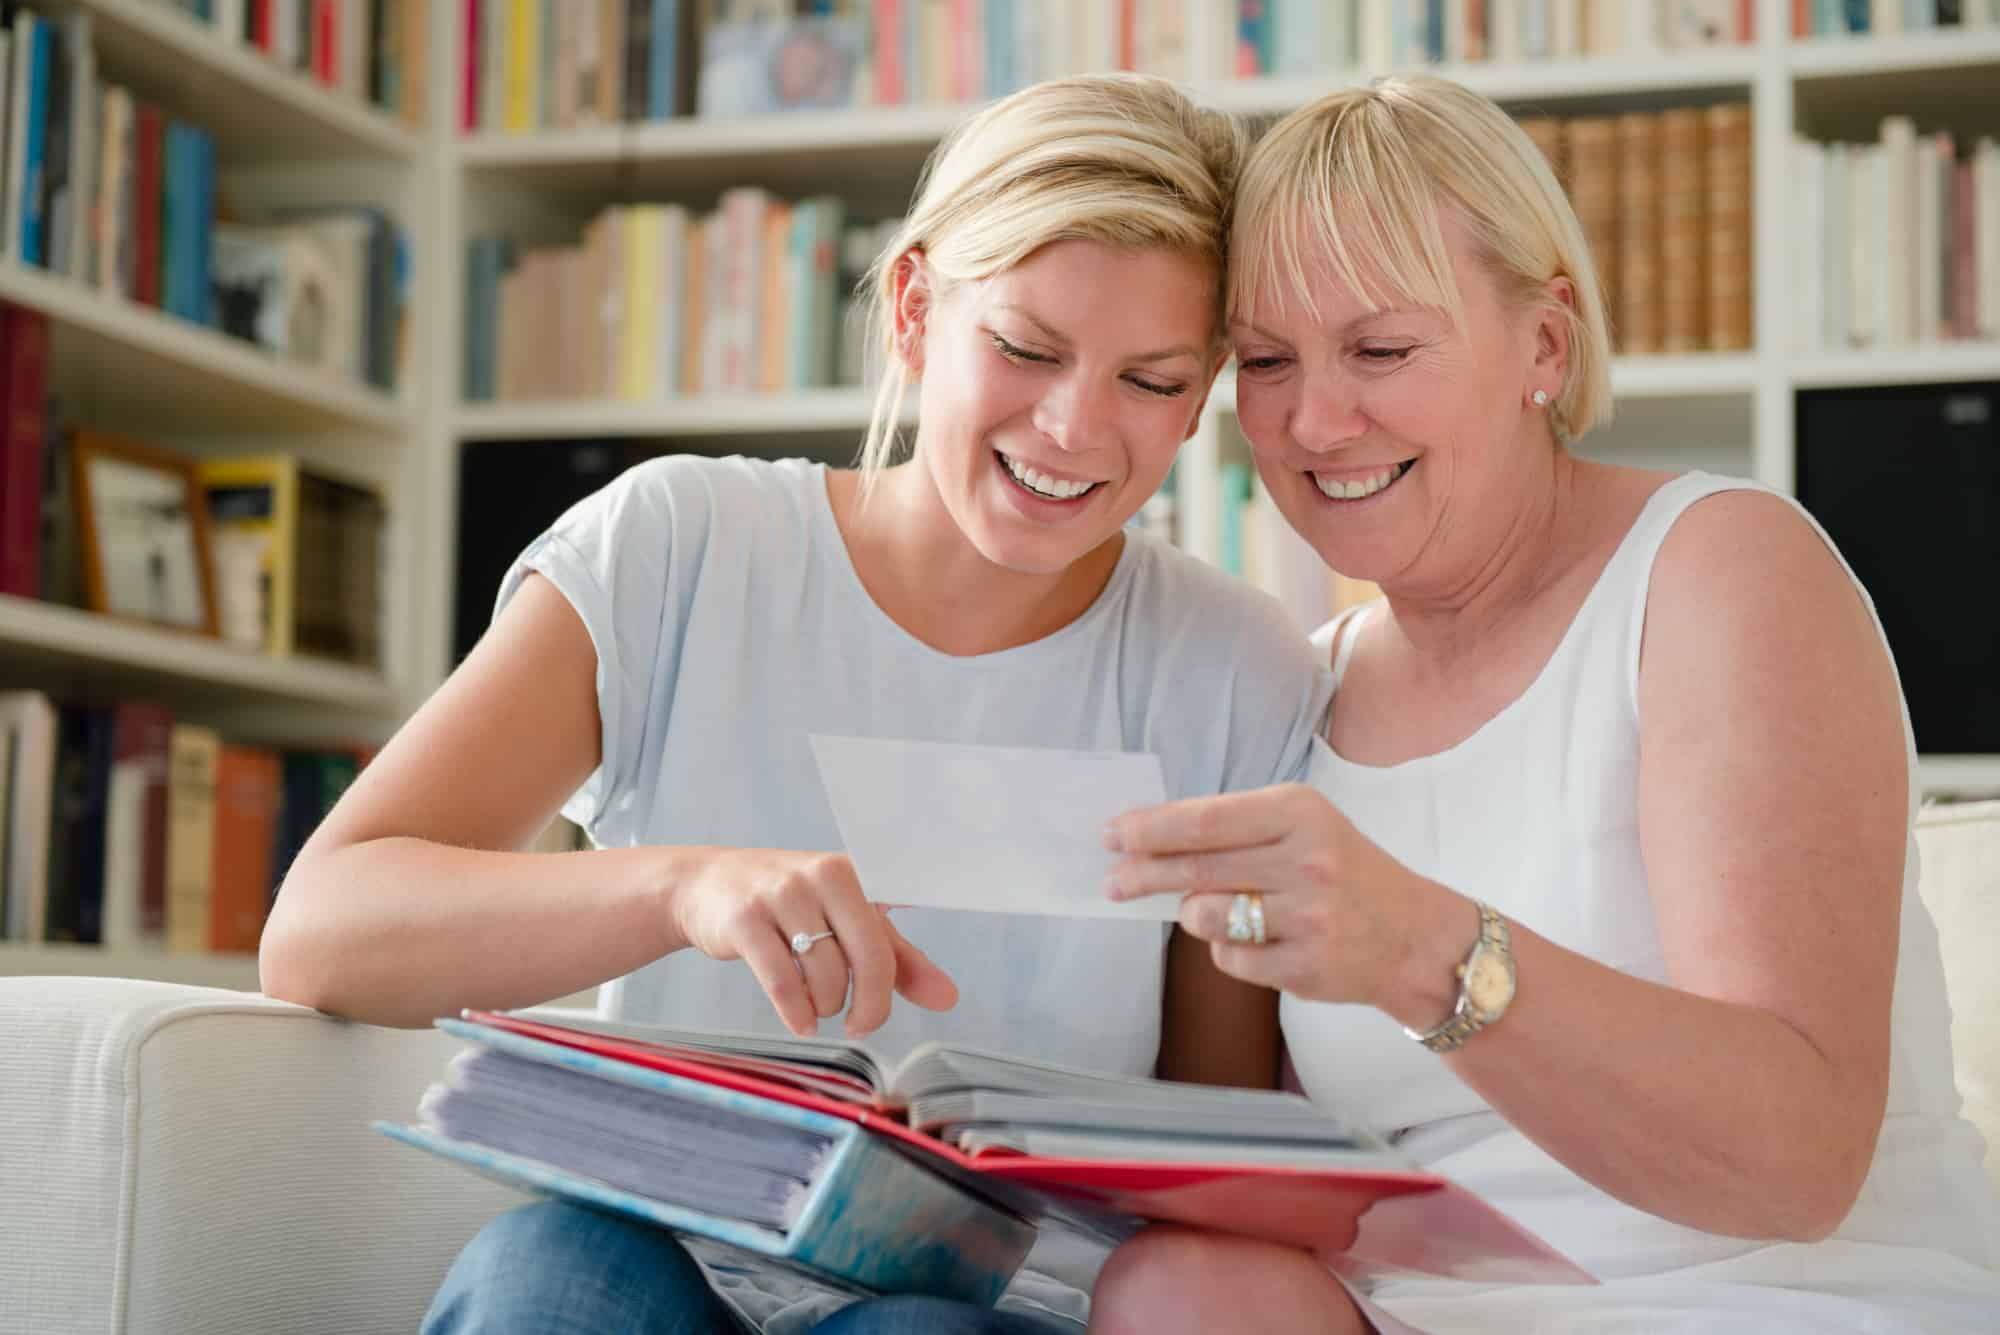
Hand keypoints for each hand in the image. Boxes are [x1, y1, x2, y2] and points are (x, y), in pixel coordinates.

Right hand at [671, 848, 958, 1037]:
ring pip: (825, 974)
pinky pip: (782, 981)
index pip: (897, 932)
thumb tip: (947, 997)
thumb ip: (898, 959)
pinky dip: (795, 1012)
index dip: (904, 977)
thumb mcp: (847, 922)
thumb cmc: (790, 906)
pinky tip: (800, 1022)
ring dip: (826, 1006)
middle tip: (861, 1025)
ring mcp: (781, 895)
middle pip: (869, 957)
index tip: (901, 1005)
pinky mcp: (745, 919)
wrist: (707, 886)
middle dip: (870, 1005)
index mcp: (855, 874)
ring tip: (817, 1006)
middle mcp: (823, 876)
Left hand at [1103, 785, 1447, 1008]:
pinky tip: (1259, 941)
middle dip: (1143, 875)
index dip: (1150, 829)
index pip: (1205, 819)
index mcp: (1299, 813)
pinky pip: (1230, 959)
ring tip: (1215, 912)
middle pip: (1196, 869)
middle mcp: (1306, 861)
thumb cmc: (1344, 873)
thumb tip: (1149, 839)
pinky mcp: (1305, 966)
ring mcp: (1308, 917)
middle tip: (1113, 881)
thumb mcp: (1302, 829)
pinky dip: (1229, 950)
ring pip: (1206, 918)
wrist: (1415, 937)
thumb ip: (1236, 830)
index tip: (1112, 835)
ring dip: (1196, 916)